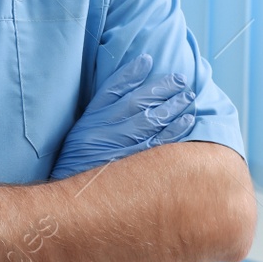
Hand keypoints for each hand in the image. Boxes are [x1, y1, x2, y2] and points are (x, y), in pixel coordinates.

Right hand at [50, 52, 195, 179]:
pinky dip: (175, 131)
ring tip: (188, 96)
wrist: (74, 202)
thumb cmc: (80, 161)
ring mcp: (121, 150)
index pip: (113, 90)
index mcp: (91, 121)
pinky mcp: (136, 168)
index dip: (131, 74)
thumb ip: (102, 109)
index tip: (149, 60)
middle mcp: (105, 132)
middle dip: (161, 89)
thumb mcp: (83, 131)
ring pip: (151, 122)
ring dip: (173, 107)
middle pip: (137, 104)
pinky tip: (188, 121)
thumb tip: (130, 84)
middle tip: (180, 80)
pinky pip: (159, 146)